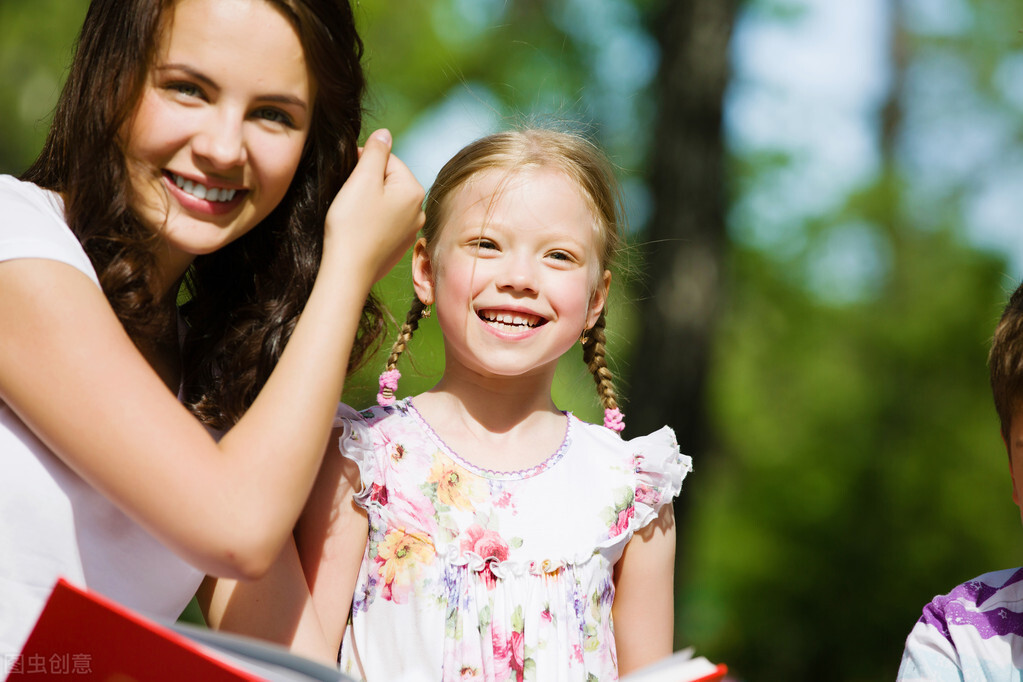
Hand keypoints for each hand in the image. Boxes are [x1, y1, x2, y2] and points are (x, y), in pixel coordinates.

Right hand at [324, 129, 425, 283]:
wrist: (348, 271)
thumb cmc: (352, 223)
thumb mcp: (363, 179)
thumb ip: (376, 152)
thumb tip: (385, 134)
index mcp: (414, 190)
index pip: (389, 160)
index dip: (364, 163)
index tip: (348, 177)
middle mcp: (419, 210)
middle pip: (389, 181)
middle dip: (368, 182)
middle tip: (349, 197)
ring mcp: (411, 230)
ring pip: (386, 202)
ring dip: (369, 201)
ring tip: (352, 214)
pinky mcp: (398, 246)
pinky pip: (384, 222)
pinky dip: (371, 220)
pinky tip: (358, 229)